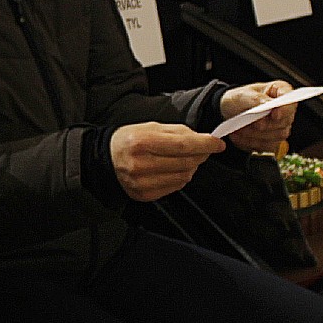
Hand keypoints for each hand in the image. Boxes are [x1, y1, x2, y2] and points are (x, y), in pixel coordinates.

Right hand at [110, 123, 224, 200]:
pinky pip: (175, 187)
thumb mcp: (151, 127)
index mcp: (142, 142)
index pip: (183, 145)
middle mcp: (141, 164)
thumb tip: (202, 139)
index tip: (217, 144)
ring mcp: (142, 182)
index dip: (204, 144)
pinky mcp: (144, 195)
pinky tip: (173, 169)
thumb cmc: (129, 140)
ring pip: (183, 176)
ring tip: (185, 158)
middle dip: (200, 154)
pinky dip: (180, 177)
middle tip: (203, 149)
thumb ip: (178, 132)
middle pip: (186, 162)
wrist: (105, 158)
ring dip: (191, 167)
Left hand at [217, 81, 294, 152]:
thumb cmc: (238, 100)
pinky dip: (252, 142)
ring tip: (240, 129)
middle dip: (267, 124)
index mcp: (280, 90)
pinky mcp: (274, 140)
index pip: (290, 97)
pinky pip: (268, 145)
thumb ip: (255, 99)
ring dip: (257, 134)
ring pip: (278, 135)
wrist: (228, 114)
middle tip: (252, 123)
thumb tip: (267, 104)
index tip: (275, 113)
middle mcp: (284, 109)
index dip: (285, 107)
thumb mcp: (241, 96)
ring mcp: (281, 126)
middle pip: (286, 120)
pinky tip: (240, 136)